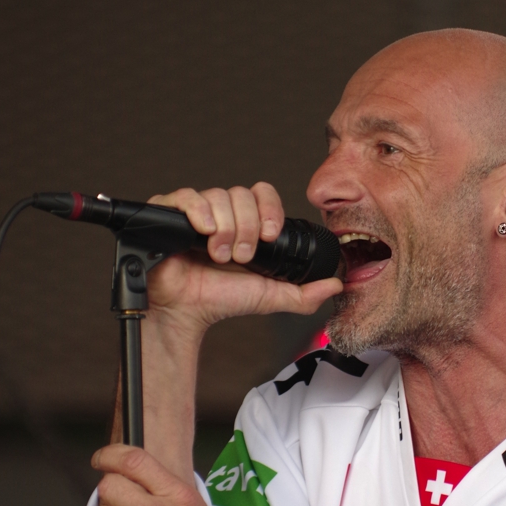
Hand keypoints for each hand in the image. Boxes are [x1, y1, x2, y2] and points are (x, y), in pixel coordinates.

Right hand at [143, 185, 341, 339]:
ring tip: (218, 256)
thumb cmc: (221, 300)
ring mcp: (196, 211)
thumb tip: (337, 285)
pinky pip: (188, 196)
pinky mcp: (168, 212)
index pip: (263, 193)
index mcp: (246, 224)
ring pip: (218, 196)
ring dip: (225, 229)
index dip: (269, 210)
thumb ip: (305, 293)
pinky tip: (203, 235)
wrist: (187, 312)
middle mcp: (222, 213)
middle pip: (242, 194)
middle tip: (240, 257)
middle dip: (246, 228)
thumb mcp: (271, 296)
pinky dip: (199, 214)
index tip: (269, 236)